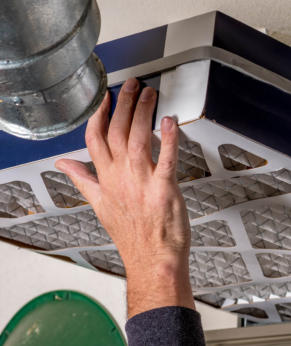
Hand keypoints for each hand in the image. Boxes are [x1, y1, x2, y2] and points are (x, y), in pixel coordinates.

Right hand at [55, 78, 194, 316]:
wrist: (152, 261)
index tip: (105, 97)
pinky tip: (171, 121)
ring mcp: (142, 183)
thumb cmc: (133, 236)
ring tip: (149, 94)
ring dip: (143, 113)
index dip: (99, 115)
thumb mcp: (100, 205)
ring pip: (138, 139)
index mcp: (105, 180)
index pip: (95, 140)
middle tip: (132, 84)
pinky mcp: (164, 189)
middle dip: (123, 104)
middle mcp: (121, 178)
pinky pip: (166, 159)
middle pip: (116, 132)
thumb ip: (82, 180)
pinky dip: (169, 139)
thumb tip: (64, 165)